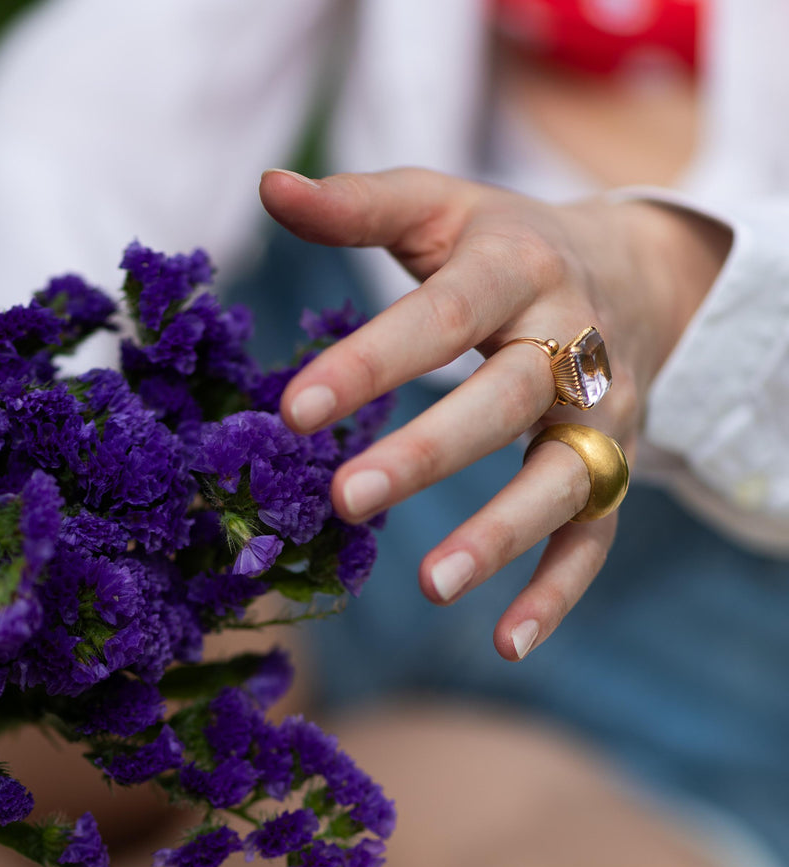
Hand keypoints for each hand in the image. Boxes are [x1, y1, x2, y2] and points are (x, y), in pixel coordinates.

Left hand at [260, 168, 728, 659]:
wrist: (632, 269)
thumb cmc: (504, 245)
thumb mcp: (440, 208)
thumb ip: (359, 206)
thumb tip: (270, 187)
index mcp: (519, 267)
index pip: (445, 315)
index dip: (372, 362)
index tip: (294, 411)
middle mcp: (572, 342)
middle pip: (507, 399)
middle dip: (429, 451)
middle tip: (346, 498)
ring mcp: (602, 415)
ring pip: (561, 478)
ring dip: (501, 534)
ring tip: (431, 584)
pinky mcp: (615, 473)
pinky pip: (593, 539)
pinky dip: (556, 594)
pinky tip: (505, 642)